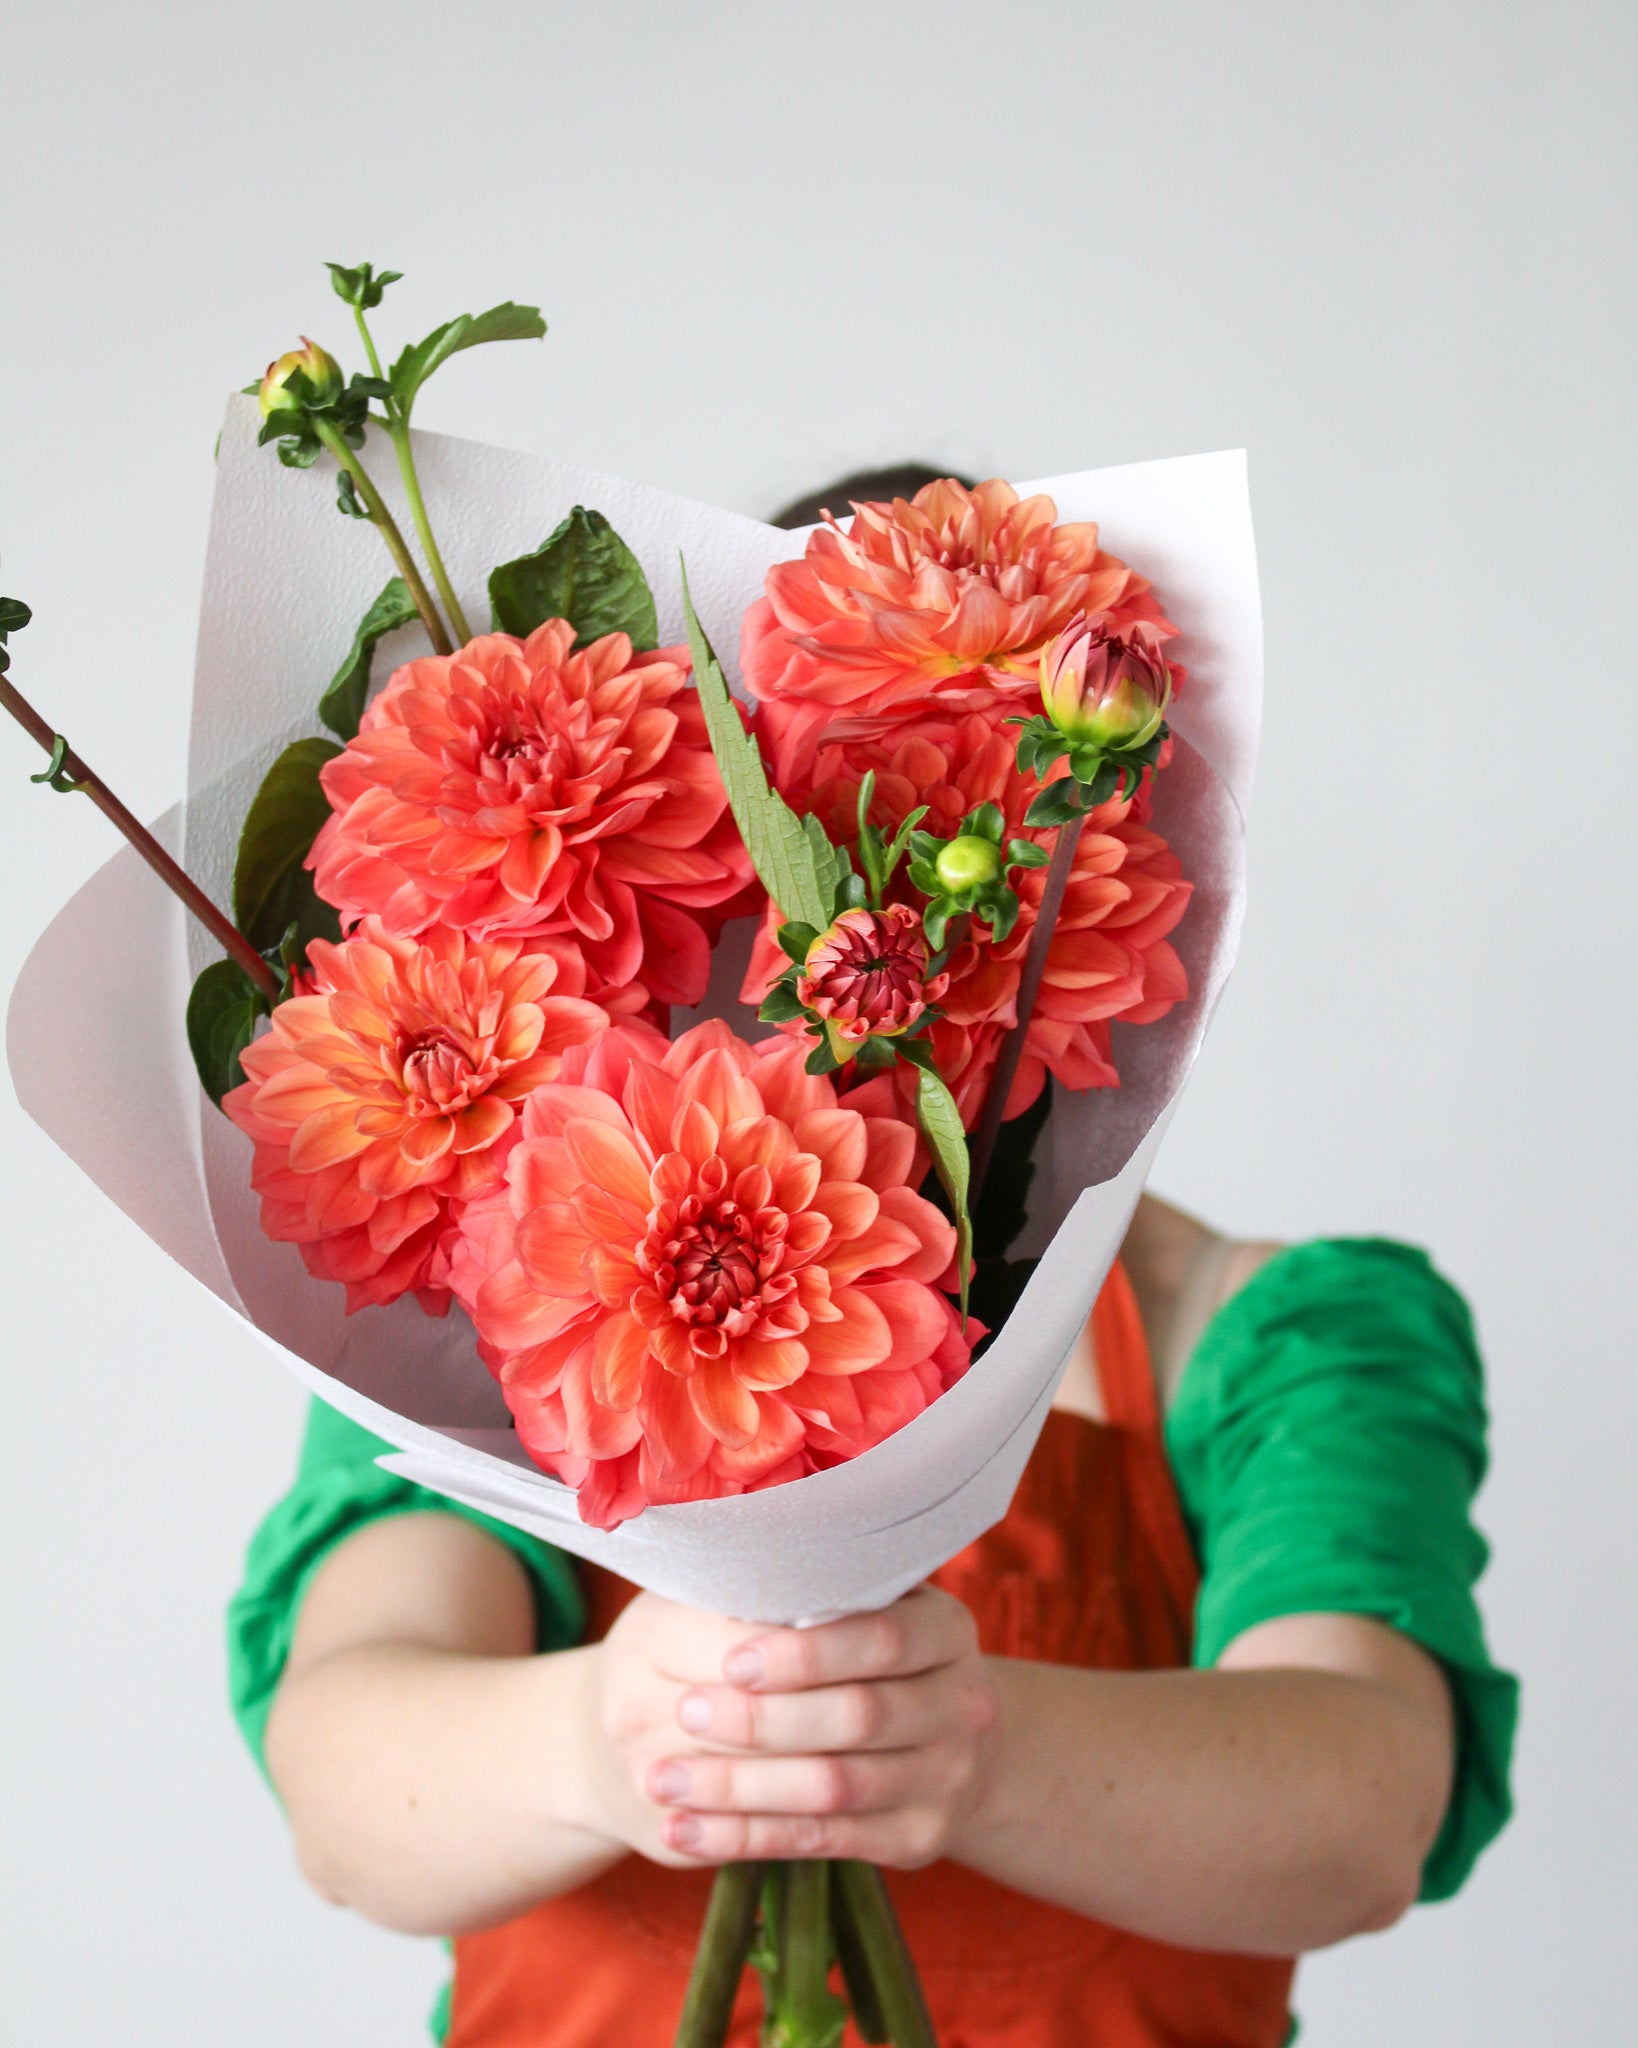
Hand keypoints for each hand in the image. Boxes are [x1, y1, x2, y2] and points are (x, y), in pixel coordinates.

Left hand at [583, 1584, 996, 1868]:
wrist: (949, 1743)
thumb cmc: (873, 1656)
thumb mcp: (867, 1610)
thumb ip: (816, 1598)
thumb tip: (727, 1577)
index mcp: (947, 1631)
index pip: (881, 1640)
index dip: (806, 1654)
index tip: (732, 1660)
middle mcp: (963, 1705)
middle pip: (857, 1717)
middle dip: (762, 1720)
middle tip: (682, 1710)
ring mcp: (947, 1778)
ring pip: (833, 1790)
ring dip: (738, 1788)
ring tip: (662, 1779)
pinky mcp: (917, 1840)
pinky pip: (820, 1841)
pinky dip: (744, 1838)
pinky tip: (684, 1830)